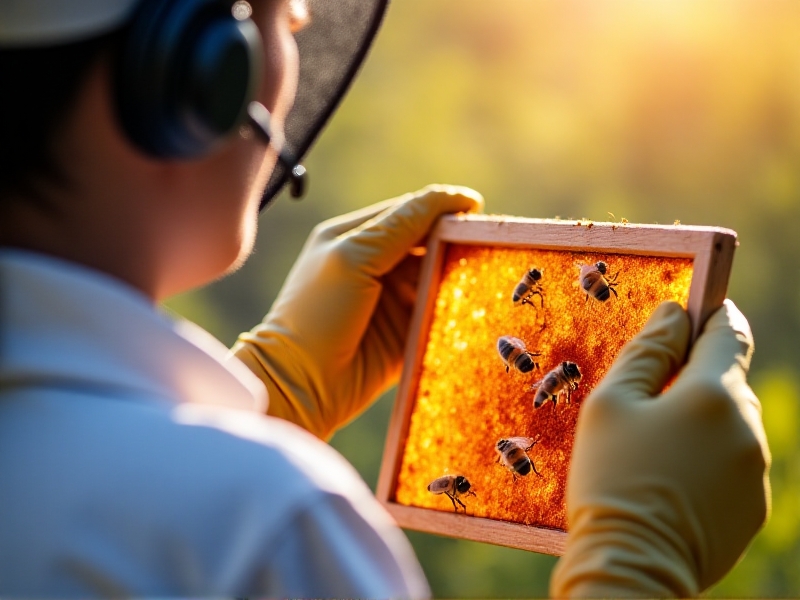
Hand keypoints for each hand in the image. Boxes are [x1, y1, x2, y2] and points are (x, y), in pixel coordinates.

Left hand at [231, 185, 483, 438]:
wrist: (299, 384)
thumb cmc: (316, 313)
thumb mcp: (354, 256)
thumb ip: (400, 226)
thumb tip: (451, 198)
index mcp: (355, 237)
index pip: (409, 212)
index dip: (442, 209)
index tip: (476, 210)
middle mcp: (375, 265)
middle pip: (429, 245)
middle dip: (456, 244)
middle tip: (486, 245)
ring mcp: (392, 301)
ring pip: (438, 279)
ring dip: (459, 278)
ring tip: (484, 277)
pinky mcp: (406, 334)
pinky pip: (440, 316)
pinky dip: (456, 311)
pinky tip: (474, 309)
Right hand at [550, 300, 770, 597]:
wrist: (631, 566)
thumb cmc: (611, 477)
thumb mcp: (611, 404)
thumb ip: (647, 351)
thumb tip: (674, 314)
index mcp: (714, 394)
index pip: (727, 332)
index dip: (710, 314)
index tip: (693, 312)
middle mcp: (749, 428)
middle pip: (726, 381)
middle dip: (691, 379)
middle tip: (644, 403)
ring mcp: (758, 472)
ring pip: (729, 424)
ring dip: (699, 422)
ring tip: (651, 452)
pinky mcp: (755, 508)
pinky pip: (733, 464)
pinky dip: (707, 460)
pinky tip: (669, 481)